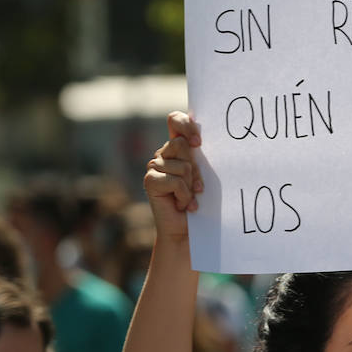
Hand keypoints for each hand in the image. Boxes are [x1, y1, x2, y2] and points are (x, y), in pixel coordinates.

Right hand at [144, 111, 203, 243]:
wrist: (186, 230)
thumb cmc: (198, 202)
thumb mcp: (202, 175)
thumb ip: (199, 156)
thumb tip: (201, 142)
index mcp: (176, 147)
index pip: (175, 120)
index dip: (186, 125)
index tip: (199, 143)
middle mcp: (163, 154)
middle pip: (182, 144)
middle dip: (195, 168)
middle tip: (198, 187)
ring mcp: (154, 166)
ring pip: (183, 166)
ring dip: (191, 186)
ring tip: (189, 199)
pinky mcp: (150, 181)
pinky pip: (175, 181)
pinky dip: (184, 195)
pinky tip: (181, 205)